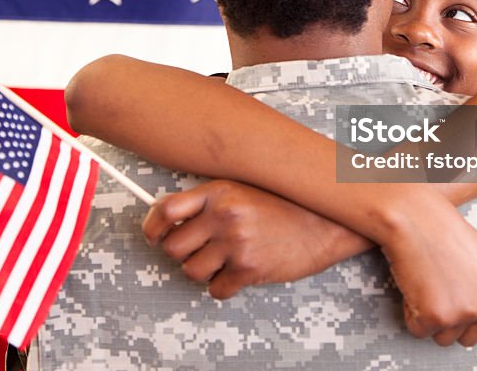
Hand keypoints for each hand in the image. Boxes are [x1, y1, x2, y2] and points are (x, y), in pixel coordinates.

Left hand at [143, 180, 372, 298]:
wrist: (324, 223)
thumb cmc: (285, 205)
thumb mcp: (244, 187)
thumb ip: (209, 199)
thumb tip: (170, 217)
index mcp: (219, 191)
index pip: (166, 210)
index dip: (152, 227)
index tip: (153, 235)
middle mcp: (224, 215)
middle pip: (173, 247)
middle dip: (181, 253)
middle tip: (197, 250)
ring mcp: (236, 243)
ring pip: (191, 271)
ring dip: (202, 271)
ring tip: (222, 261)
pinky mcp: (249, 269)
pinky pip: (216, 290)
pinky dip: (223, 286)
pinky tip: (238, 272)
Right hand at [380, 189, 476, 346]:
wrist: (416, 217)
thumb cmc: (445, 233)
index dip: (465, 310)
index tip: (454, 287)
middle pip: (467, 338)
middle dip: (449, 318)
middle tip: (438, 284)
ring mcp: (465, 313)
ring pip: (443, 338)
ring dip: (429, 317)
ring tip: (428, 284)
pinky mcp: (436, 317)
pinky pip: (417, 330)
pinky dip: (410, 311)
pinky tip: (415, 284)